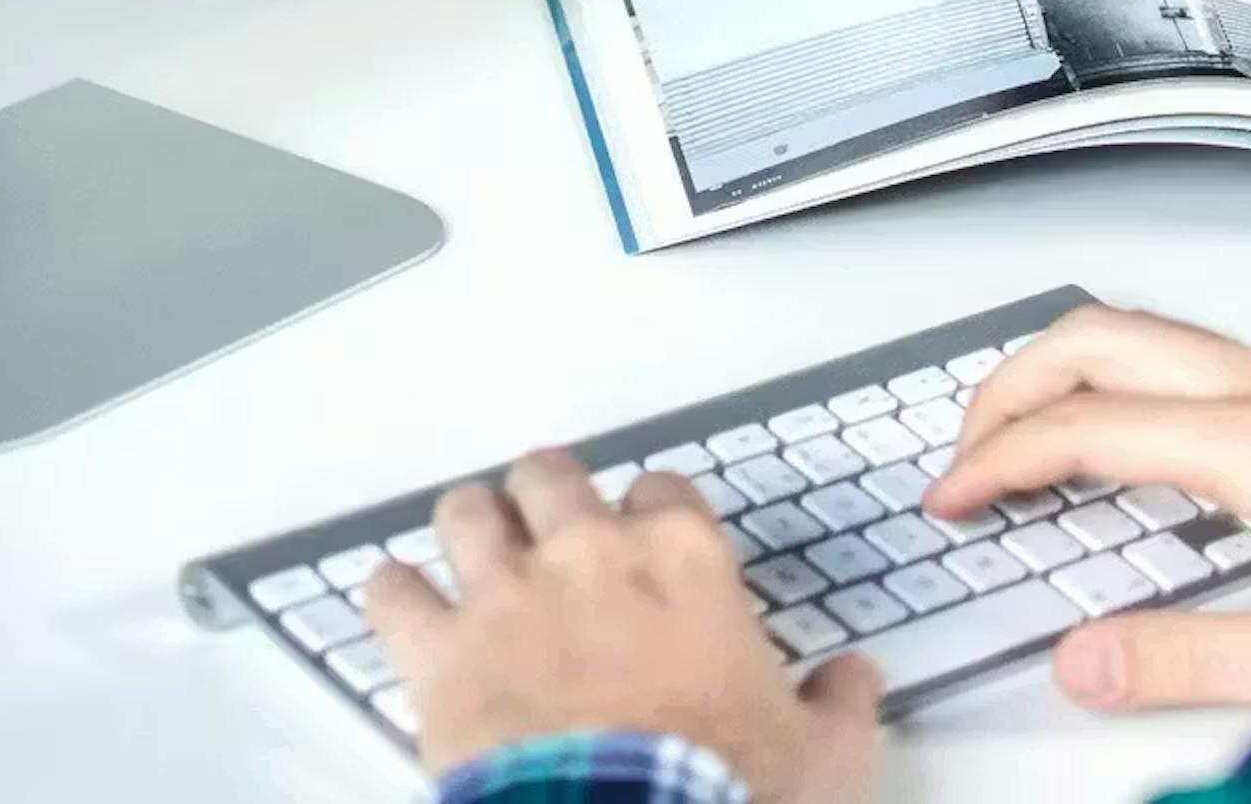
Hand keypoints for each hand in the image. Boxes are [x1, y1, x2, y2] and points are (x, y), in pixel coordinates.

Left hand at [362, 449, 881, 800]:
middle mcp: (589, 552)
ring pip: (466, 513)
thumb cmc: (732, 793)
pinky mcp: (440, 650)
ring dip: (470, 531)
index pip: (662, 492)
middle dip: (546, 502)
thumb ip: (840, 707)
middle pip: (550, 478)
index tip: (648, 546)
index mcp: (683, 561)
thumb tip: (858, 680)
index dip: (651, 517)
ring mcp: (505, 594)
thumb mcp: (822, 761)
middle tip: (549, 539)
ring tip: (475, 559)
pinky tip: (402, 605)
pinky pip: (391, 593)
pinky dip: (394, 595)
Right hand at [921, 304, 1250, 714]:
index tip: (955, 497)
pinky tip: (1120, 429)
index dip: (999, 460)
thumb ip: (1190, 658)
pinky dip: (1115, 376)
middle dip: (1007, 385)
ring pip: (1138, 329)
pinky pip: (1179, 349)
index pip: (1086, 426)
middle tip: (964, 448)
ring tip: (1020, 432)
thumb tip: (1088, 661)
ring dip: (1060, 370)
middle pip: (1095, 337)